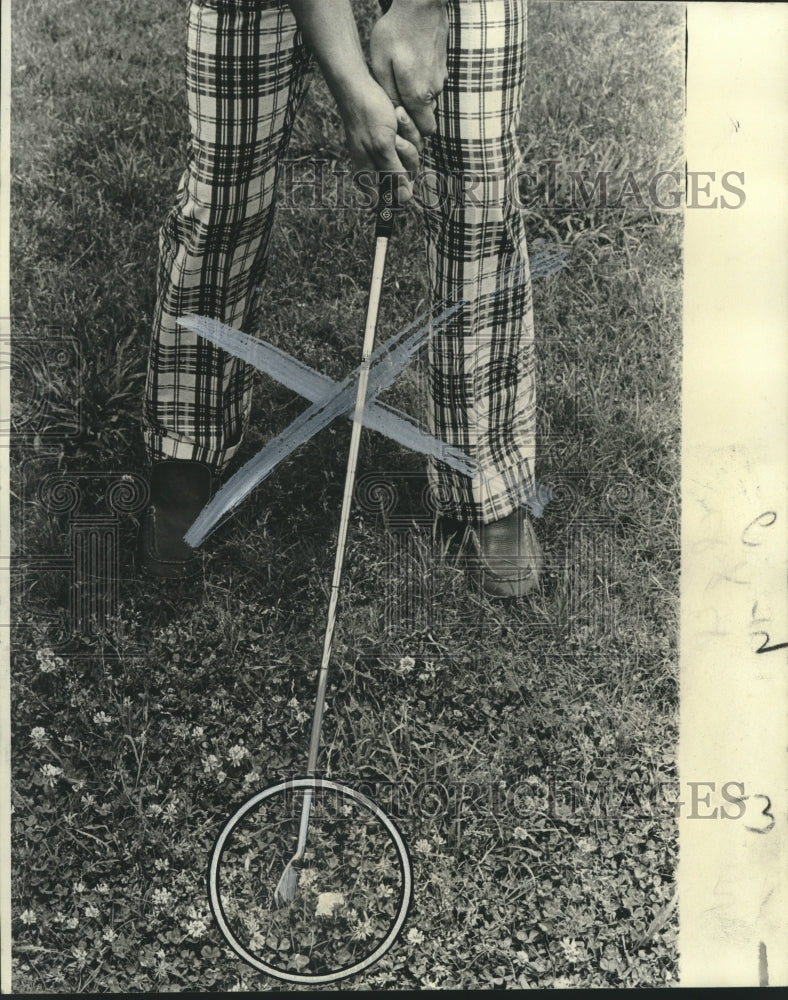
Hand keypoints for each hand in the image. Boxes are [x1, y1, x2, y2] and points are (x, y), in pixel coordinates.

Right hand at [335, 76, 423, 203]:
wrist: (361, 84)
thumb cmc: (367, 115)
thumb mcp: (382, 147)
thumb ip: (394, 174)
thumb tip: (405, 199)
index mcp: (368, 175)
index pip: (387, 200)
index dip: (397, 191)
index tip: (399, 173)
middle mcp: (379, 166)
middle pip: (407, 176)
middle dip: (406, 155)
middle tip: (395, 138)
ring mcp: (390, 151)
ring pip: (413, 156)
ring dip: (408, 135)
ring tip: (394, 119)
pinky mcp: (398, 137)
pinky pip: (414, 139)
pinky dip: (408, 126)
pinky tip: (397, 113)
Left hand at [370, 0, 448, 136]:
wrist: (422, 3)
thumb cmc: (396, 32)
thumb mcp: (381, 64)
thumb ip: (389, 94)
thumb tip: (394, 116)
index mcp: (419, 95)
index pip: (425, 131)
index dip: (413, 130)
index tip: (399, 119)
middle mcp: (435, 90)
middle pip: (427, 116)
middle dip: (414, 115)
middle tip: (395, 99)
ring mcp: (441, 77)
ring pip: (429, 99)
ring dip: (415, 95)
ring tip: (399, 78)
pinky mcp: (443, 66)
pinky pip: (431, 83)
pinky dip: (421, 80)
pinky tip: (408, 66)